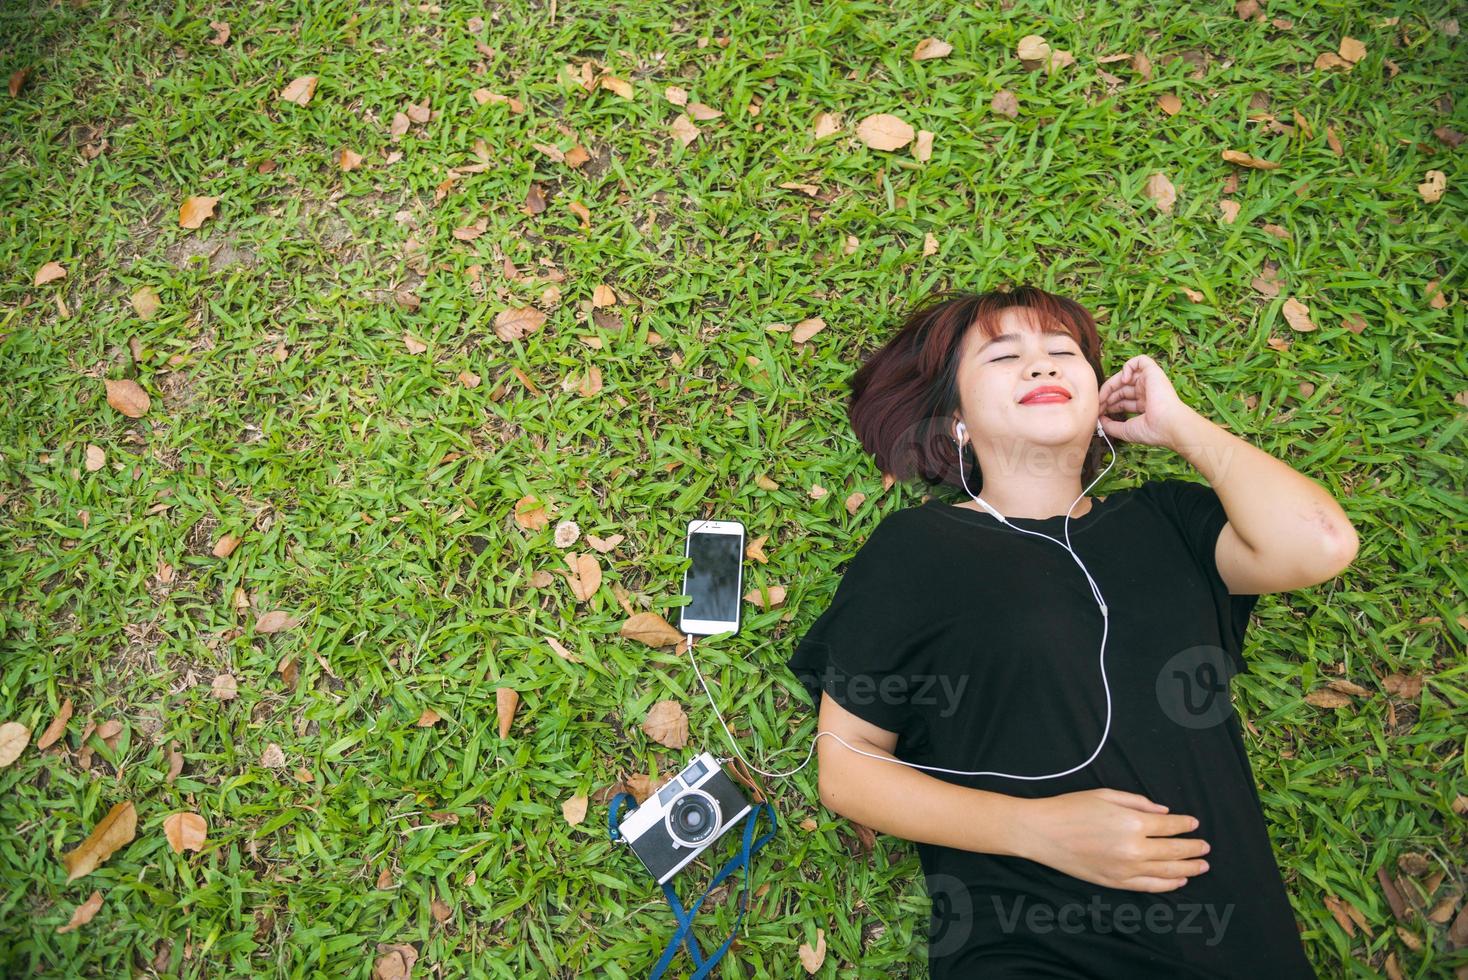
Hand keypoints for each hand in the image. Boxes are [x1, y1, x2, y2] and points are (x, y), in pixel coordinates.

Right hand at [1016, 788, 1211, 892]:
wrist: (1042, 833)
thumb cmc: (1070, 808)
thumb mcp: (1105, 795)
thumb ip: (1138, 803)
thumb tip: (1164, 812)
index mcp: (1132, 822)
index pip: (1169, 825)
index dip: (1185, 825)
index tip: (1194, 824)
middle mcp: (1133, 848)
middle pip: (1173, 850)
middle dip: (1193, 848)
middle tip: (1206, 847)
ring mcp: (1125, 869)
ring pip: (1166, 871)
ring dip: (1188, 868)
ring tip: (1202, 865)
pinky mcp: (1116, 882)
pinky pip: (1149, 886)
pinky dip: (1168, 884)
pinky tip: (1179, 880)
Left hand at [1096, 355, 1197, 448]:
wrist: (1168, 425)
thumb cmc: (1151, 430)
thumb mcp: (1125, 430)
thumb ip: (1110, 426)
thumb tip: (1099, 420)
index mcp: (1144, 406)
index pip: (1122, 401)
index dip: (1108, 404)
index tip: (1098, 412)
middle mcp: (1147, 393)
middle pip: (1121, 389)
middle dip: (1106, 396)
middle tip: (1097, 404)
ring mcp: (1150, 382)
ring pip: (1126, 376)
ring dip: (1111, 385)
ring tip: (1103, 397)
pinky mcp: (1154, 372)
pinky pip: (1140, 361)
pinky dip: (1128, 367)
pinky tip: (1123, 380)